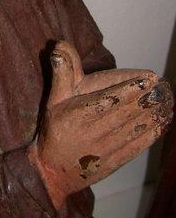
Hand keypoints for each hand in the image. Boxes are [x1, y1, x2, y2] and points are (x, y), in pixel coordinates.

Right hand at [29, 41, 172, 209]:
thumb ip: (61, 72)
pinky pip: (138, 144)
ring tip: (168, 99)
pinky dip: (153, 132)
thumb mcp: (53, 99)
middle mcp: (96, 131)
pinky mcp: (117, 160)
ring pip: (136, 127)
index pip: (110, 99)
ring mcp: (108, 147)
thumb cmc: (55, 130)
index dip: (130, 89)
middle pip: (127, 112)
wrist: (54, 171)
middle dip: (148, 98)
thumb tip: (59, 46)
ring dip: (155, 113)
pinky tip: (163, 120)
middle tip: (164, 85)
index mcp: (80, 113)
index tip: (148, 78)